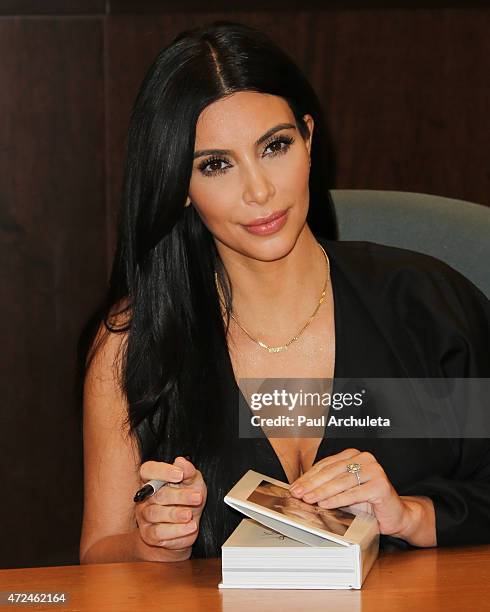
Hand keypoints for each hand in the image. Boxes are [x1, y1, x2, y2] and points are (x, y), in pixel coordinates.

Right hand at [134, 456, 206, 559]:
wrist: (187, 526)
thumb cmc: (188, 499)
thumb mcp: (193, 483)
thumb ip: (189, 472)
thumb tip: (181, 462)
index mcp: (153, 479)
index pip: (148, 470)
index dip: (162, 471)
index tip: (180, 474)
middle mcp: (145, 497)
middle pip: (157, 494)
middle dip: (179, 496)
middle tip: (197, 497)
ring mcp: (144, 516)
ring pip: (156, 513)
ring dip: (175, 514)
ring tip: (190, 515)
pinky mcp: (149, 534)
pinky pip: (159, 532)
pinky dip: (176, 530)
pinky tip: (190, 526)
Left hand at [289, 448, 435, 546]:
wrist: (394, 515)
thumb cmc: (367, 503)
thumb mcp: (343, 491)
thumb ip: (327, 486)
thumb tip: (301, 489)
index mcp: (353, 455)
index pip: (325, 465)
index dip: (308, 477)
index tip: (295, 487)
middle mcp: (364, 459)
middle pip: (331, 471)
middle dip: (312, 484)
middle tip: (298, 494)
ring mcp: (374, 470)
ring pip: (341, 481)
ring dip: (322, 491)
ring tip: (308, 500)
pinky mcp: (381, 485)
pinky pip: (354, 493)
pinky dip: (337, 499)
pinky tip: (325, 504)